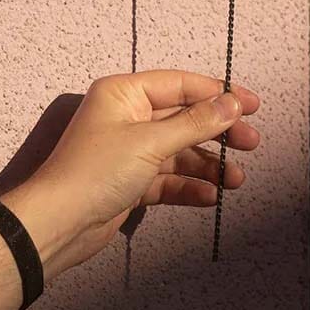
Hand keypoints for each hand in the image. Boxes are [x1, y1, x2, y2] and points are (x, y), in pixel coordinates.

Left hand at [0, 70, 259, 277]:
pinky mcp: (131, 181)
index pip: (180, 85)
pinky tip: (210, 196)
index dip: (218, 93)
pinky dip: (189, 185)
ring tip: (237, 179)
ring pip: (179, 150)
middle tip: (251, 142)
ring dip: (208, 164)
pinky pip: (168, 177)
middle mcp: (128, 116)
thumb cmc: (98, 171)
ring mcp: (130, 149)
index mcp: (125, 93)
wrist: (58, 225)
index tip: (251, 104)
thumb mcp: (151, 141)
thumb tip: (232, 103)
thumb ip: (195, 123)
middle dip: (217, 131)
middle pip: (184, 117)